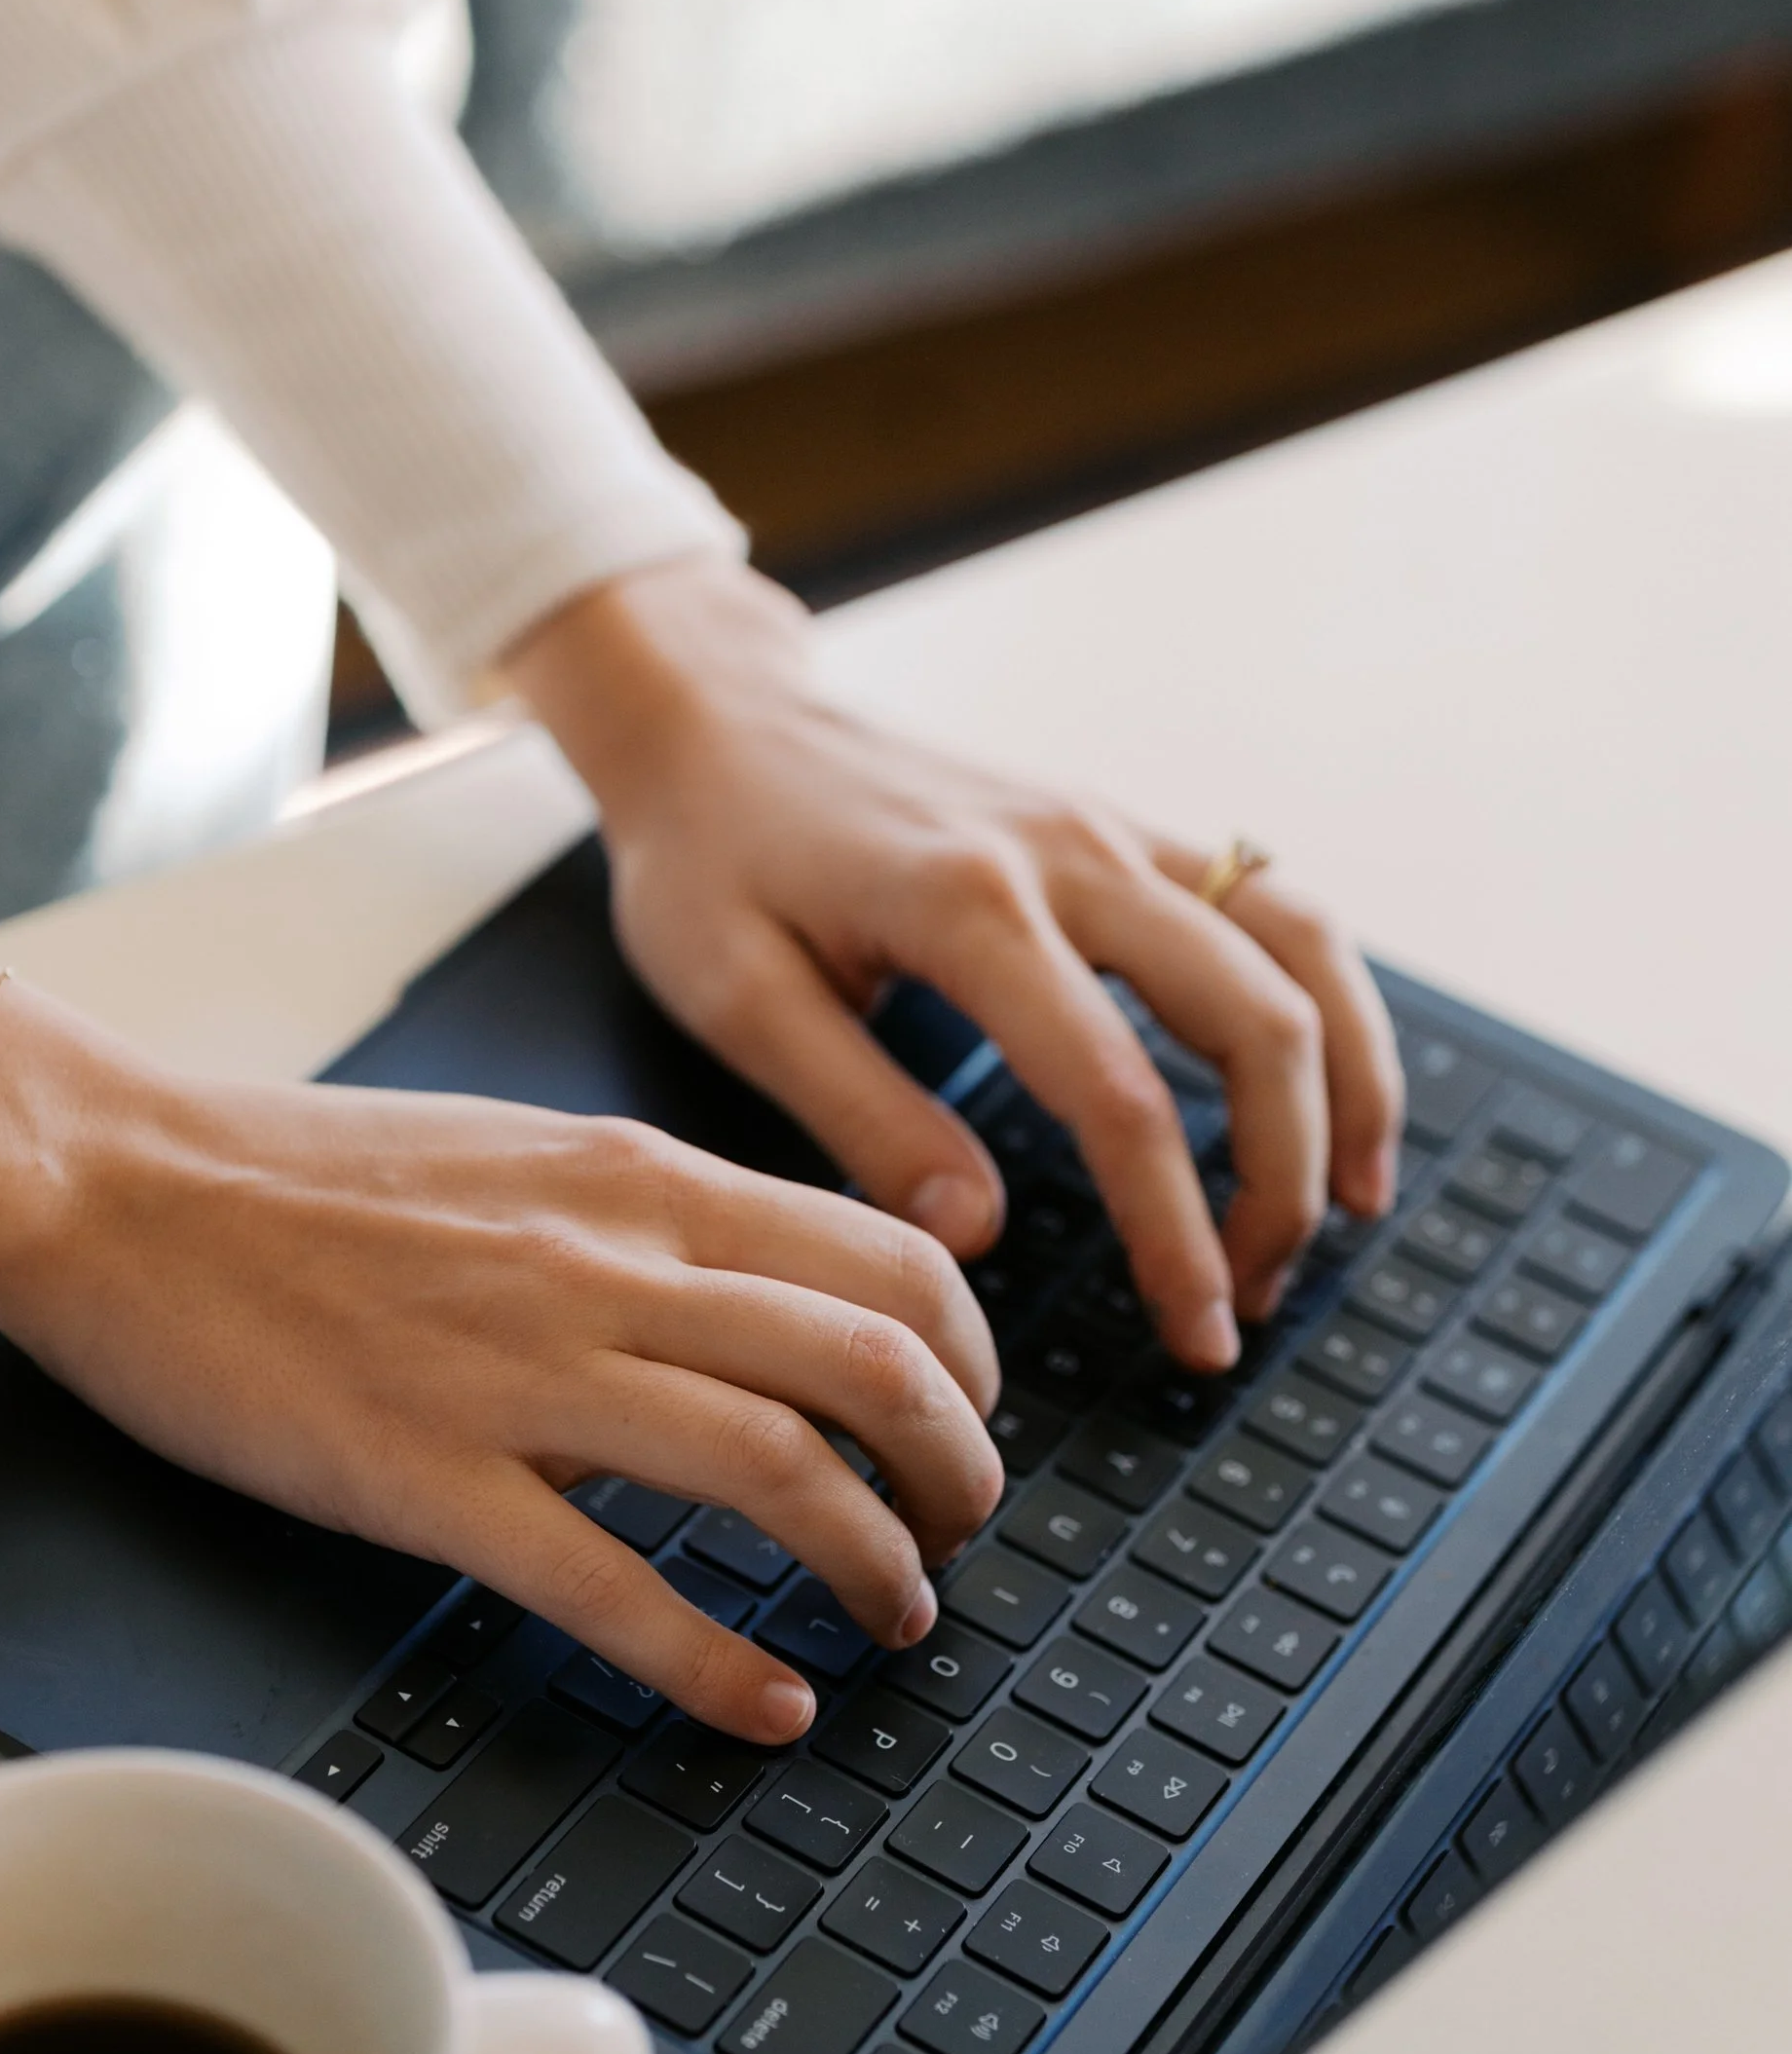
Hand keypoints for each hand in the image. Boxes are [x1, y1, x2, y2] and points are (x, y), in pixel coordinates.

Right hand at [0, 937, 1002, 1739]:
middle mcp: (611, 1266)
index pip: (891, 1258)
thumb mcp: (516, 1154)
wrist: (112, 1178)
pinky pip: (616, 1586)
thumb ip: (643, 1223)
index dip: (970, 1360)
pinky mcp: (428, 1476)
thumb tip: (753, 1301)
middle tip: (955, 1536)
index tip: (967, 1421)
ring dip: (874, 1563)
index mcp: (638, 1181)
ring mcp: (523, 1375)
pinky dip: (718, 1662)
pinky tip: (767, 1706)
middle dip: (959, 1472)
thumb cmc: (293, 1175)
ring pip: (782, 1470)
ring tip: (891, 1616)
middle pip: (878, 1366)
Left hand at [508, 555, 1402, 1371]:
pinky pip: (1275, 907)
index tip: (1196, 1330)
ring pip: (1301, 947)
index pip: (1120, 1094)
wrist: (718, 723)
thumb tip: (976, 1235)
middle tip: (1248, 1301)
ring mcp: (1112, 830)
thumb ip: (861, 1116)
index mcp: (967, 904)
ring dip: (1346, 1084)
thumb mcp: (737, 1000)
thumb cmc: (708, 862)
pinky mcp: (1124, 832)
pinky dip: (1326, 1007)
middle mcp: (1069, 852)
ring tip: (1344, 1211)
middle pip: (1256, 1016)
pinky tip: (1325, 1099)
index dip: (1176, 1228)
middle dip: (1283, 1176)